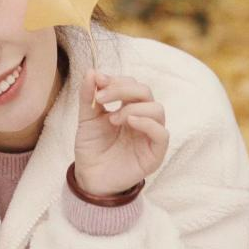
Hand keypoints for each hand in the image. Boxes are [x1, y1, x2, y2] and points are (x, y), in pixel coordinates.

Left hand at [73, 68, 169, 196]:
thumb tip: (91, 71)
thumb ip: (89, 96)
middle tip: (101, 98)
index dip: (116, 80)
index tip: (97, 82)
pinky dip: (147, 123)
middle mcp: (142, 118)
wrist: (89, 177)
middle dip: (123, 89)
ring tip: (113, 119)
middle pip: (145, 92)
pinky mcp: (155, 153)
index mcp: (129, 108)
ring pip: (157, 109)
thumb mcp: (86, 118)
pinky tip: (129, 122)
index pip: (132, 84)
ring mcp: (150, 135)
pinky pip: (162, 133)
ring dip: (133, 107)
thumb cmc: (91, 148)